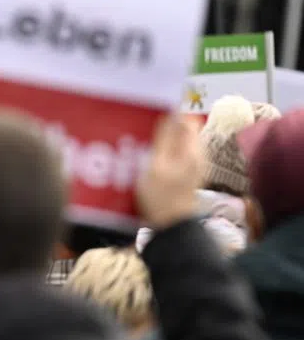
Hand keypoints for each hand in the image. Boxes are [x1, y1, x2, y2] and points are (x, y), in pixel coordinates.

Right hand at [136, 114, 203, 229]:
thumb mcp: (157, 165)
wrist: (171, 227)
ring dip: (160, 142)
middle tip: (142, 132)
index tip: (150, 116)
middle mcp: (197, 156)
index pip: (186, 120)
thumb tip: (171, 113)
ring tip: (141, 147)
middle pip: (181, 132)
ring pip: (176, 144)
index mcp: (192, 151)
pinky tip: (148, 162)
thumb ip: (165, 139)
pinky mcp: (185, 176)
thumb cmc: (161, 197)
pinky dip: (162, 154)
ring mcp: (192, 167)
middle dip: (163, 128)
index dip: (170, 115)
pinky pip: (174, 156)